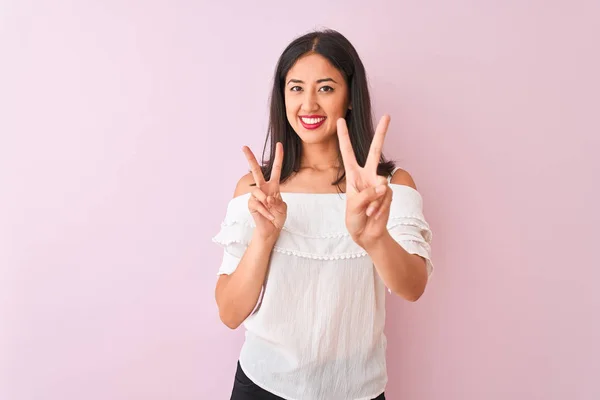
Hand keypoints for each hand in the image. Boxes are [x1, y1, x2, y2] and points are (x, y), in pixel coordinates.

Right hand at [242, 142, 286, 240]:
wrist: (271, 229)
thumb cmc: (278, 217)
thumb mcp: (283, 207)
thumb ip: (276, 200)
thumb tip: (266, 197)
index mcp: (273, 186)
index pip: (276, 169)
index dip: (278, 157)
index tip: (279, 144)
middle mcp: (263, 188)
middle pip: (256, 170)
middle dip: (250, 158)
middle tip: (244, 146)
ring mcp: (256, 196)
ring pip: (258, 191)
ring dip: (266, 201)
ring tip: (270, 208)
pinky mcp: (251, 204)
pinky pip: (257, 203)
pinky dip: (265, 211)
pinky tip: (268, 216)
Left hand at [337, 115, 392, 247]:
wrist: (368, 234)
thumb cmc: (355, 219)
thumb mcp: (353, 206)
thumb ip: (367, 194)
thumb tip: (383, 186)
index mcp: (353, 175)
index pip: (347, 152)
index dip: (344, 137)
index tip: (340, 120)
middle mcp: (367, 175)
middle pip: (374, 150)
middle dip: (382, 133)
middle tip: (387, 115)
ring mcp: (379, 183)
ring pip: (380, 183)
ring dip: (372, 201)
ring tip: (368, 212)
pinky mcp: (388, 193)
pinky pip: (385, 195)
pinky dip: (379, 207)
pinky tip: (375, 214)